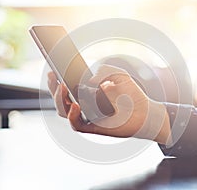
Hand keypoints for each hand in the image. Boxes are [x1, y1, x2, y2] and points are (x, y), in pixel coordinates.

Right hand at [47, 65, 170, 143]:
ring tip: (63, 86)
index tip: (52, 68)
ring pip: (63, 111)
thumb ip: (103, 71)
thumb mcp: (118, 74)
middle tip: (53, 75)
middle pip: (60, 98)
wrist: (145, 112)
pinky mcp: (92, 127)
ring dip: (60, 99)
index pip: (66, 86)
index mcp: (86, 92)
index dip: (56, 79)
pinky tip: (76, 104)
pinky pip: (76, 124)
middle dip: (53, 87)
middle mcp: (83, 104)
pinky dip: (73, 115)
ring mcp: (86, 116)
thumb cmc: (131, 93)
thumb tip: (89, 82)